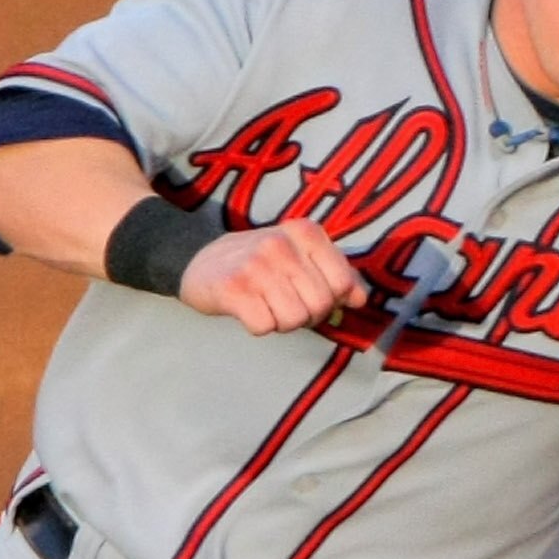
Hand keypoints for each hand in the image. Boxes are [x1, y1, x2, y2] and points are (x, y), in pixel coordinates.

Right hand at [178, 218, 369, 333]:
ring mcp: (256, 265)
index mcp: (305, 232)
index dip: (331, 300)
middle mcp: (282, 243)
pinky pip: (264, 326)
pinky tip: (248, 310)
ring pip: (293, 319)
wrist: (199, 260)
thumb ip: (335, 273)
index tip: (311, 295)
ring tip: (266, 305)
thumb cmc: (259, 262)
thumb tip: (360, 299)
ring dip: (281, 322)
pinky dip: (259, 326)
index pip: (341, 282)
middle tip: (284, 304)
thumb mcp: (300, 255)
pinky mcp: (233, 288)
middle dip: (306, 316)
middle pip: (319, 305)